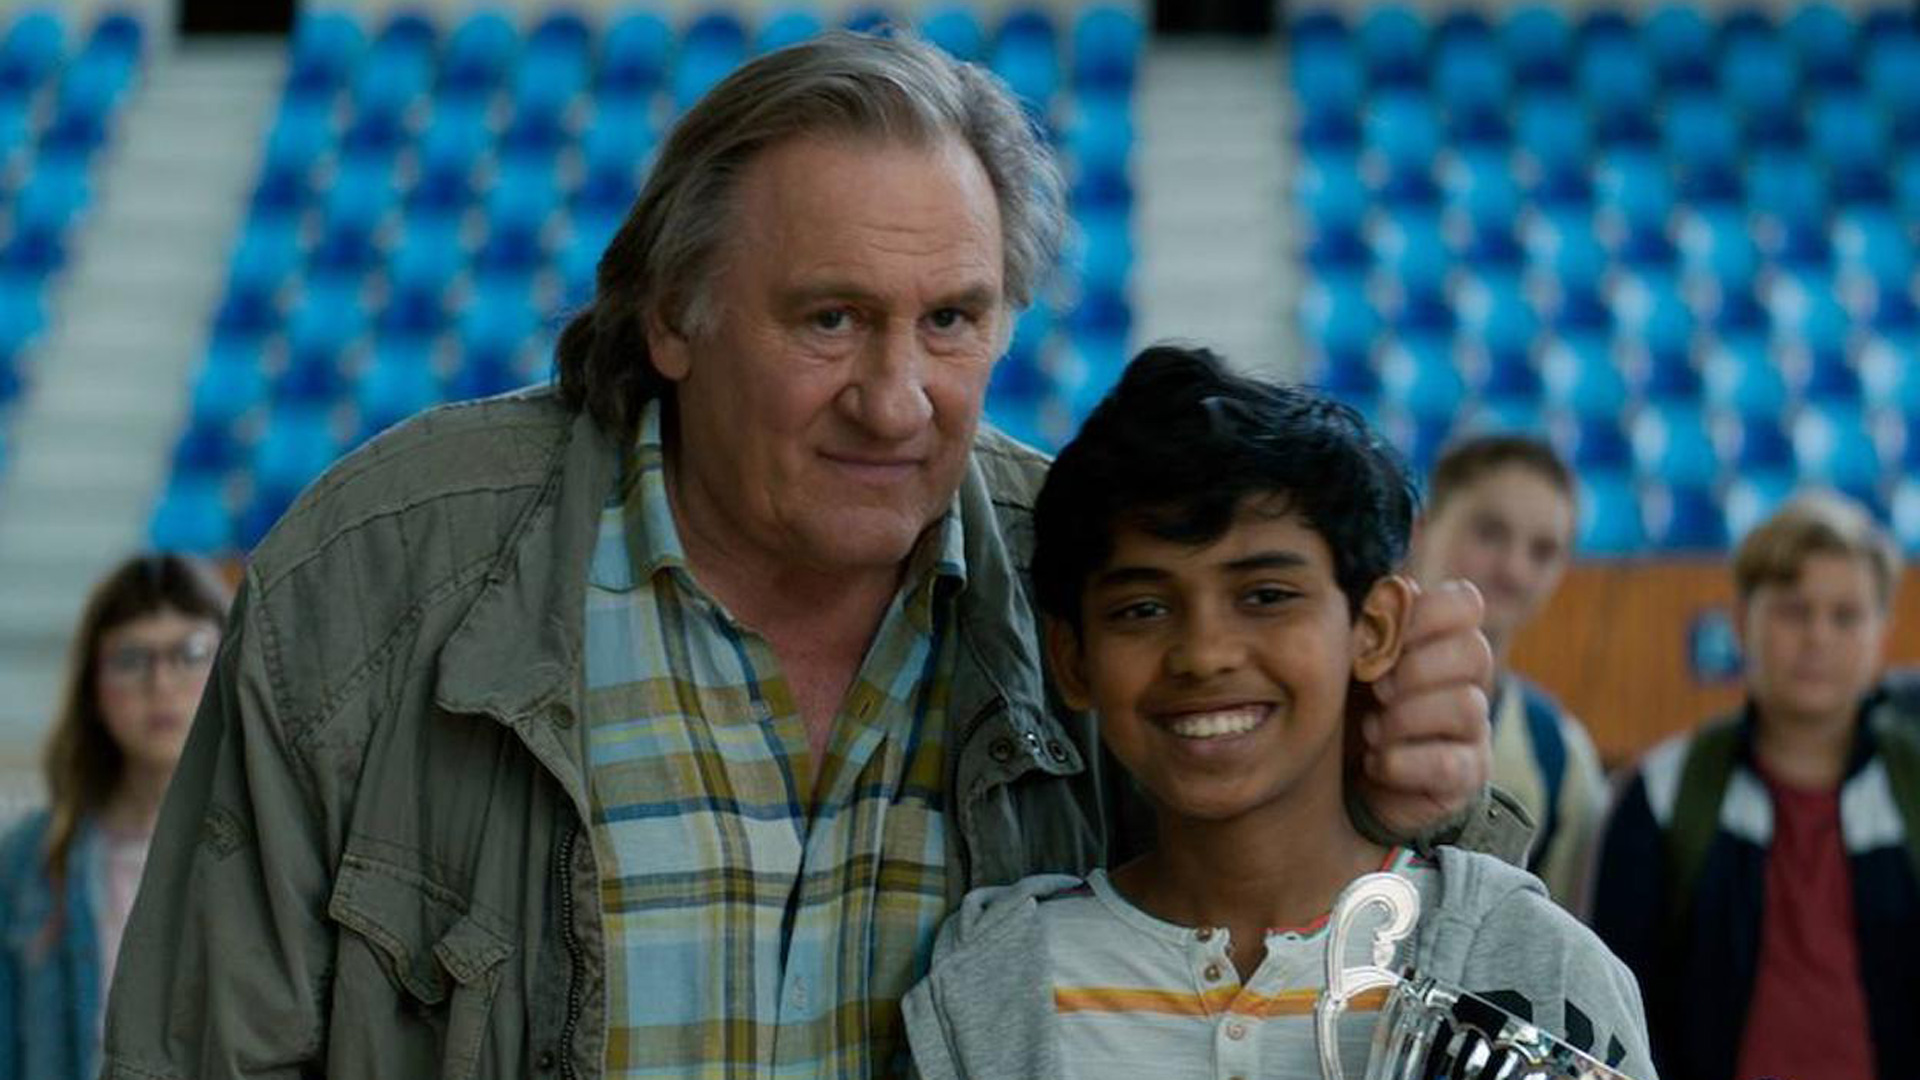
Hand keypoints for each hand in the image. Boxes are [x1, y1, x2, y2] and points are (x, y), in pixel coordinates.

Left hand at [1351, 579, 1493, 840]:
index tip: (1382, 636)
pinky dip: (1402, 761)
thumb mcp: (1344, 659)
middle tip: (1374, 687)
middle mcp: (1466, 681)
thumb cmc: (1344, 707)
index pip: (1465, 603)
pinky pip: (1450, 764)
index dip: (1427, 612)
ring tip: (1369, 730)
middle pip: (1474, 652)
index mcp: (1438, 640)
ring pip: (1466, 706)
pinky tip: (1375, 762)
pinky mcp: (1464, 778)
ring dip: (1405, 717)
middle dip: (1415, 668)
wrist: (1339, 782)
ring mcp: (1471, 731)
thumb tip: (1400, 586)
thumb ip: (1369, 621)